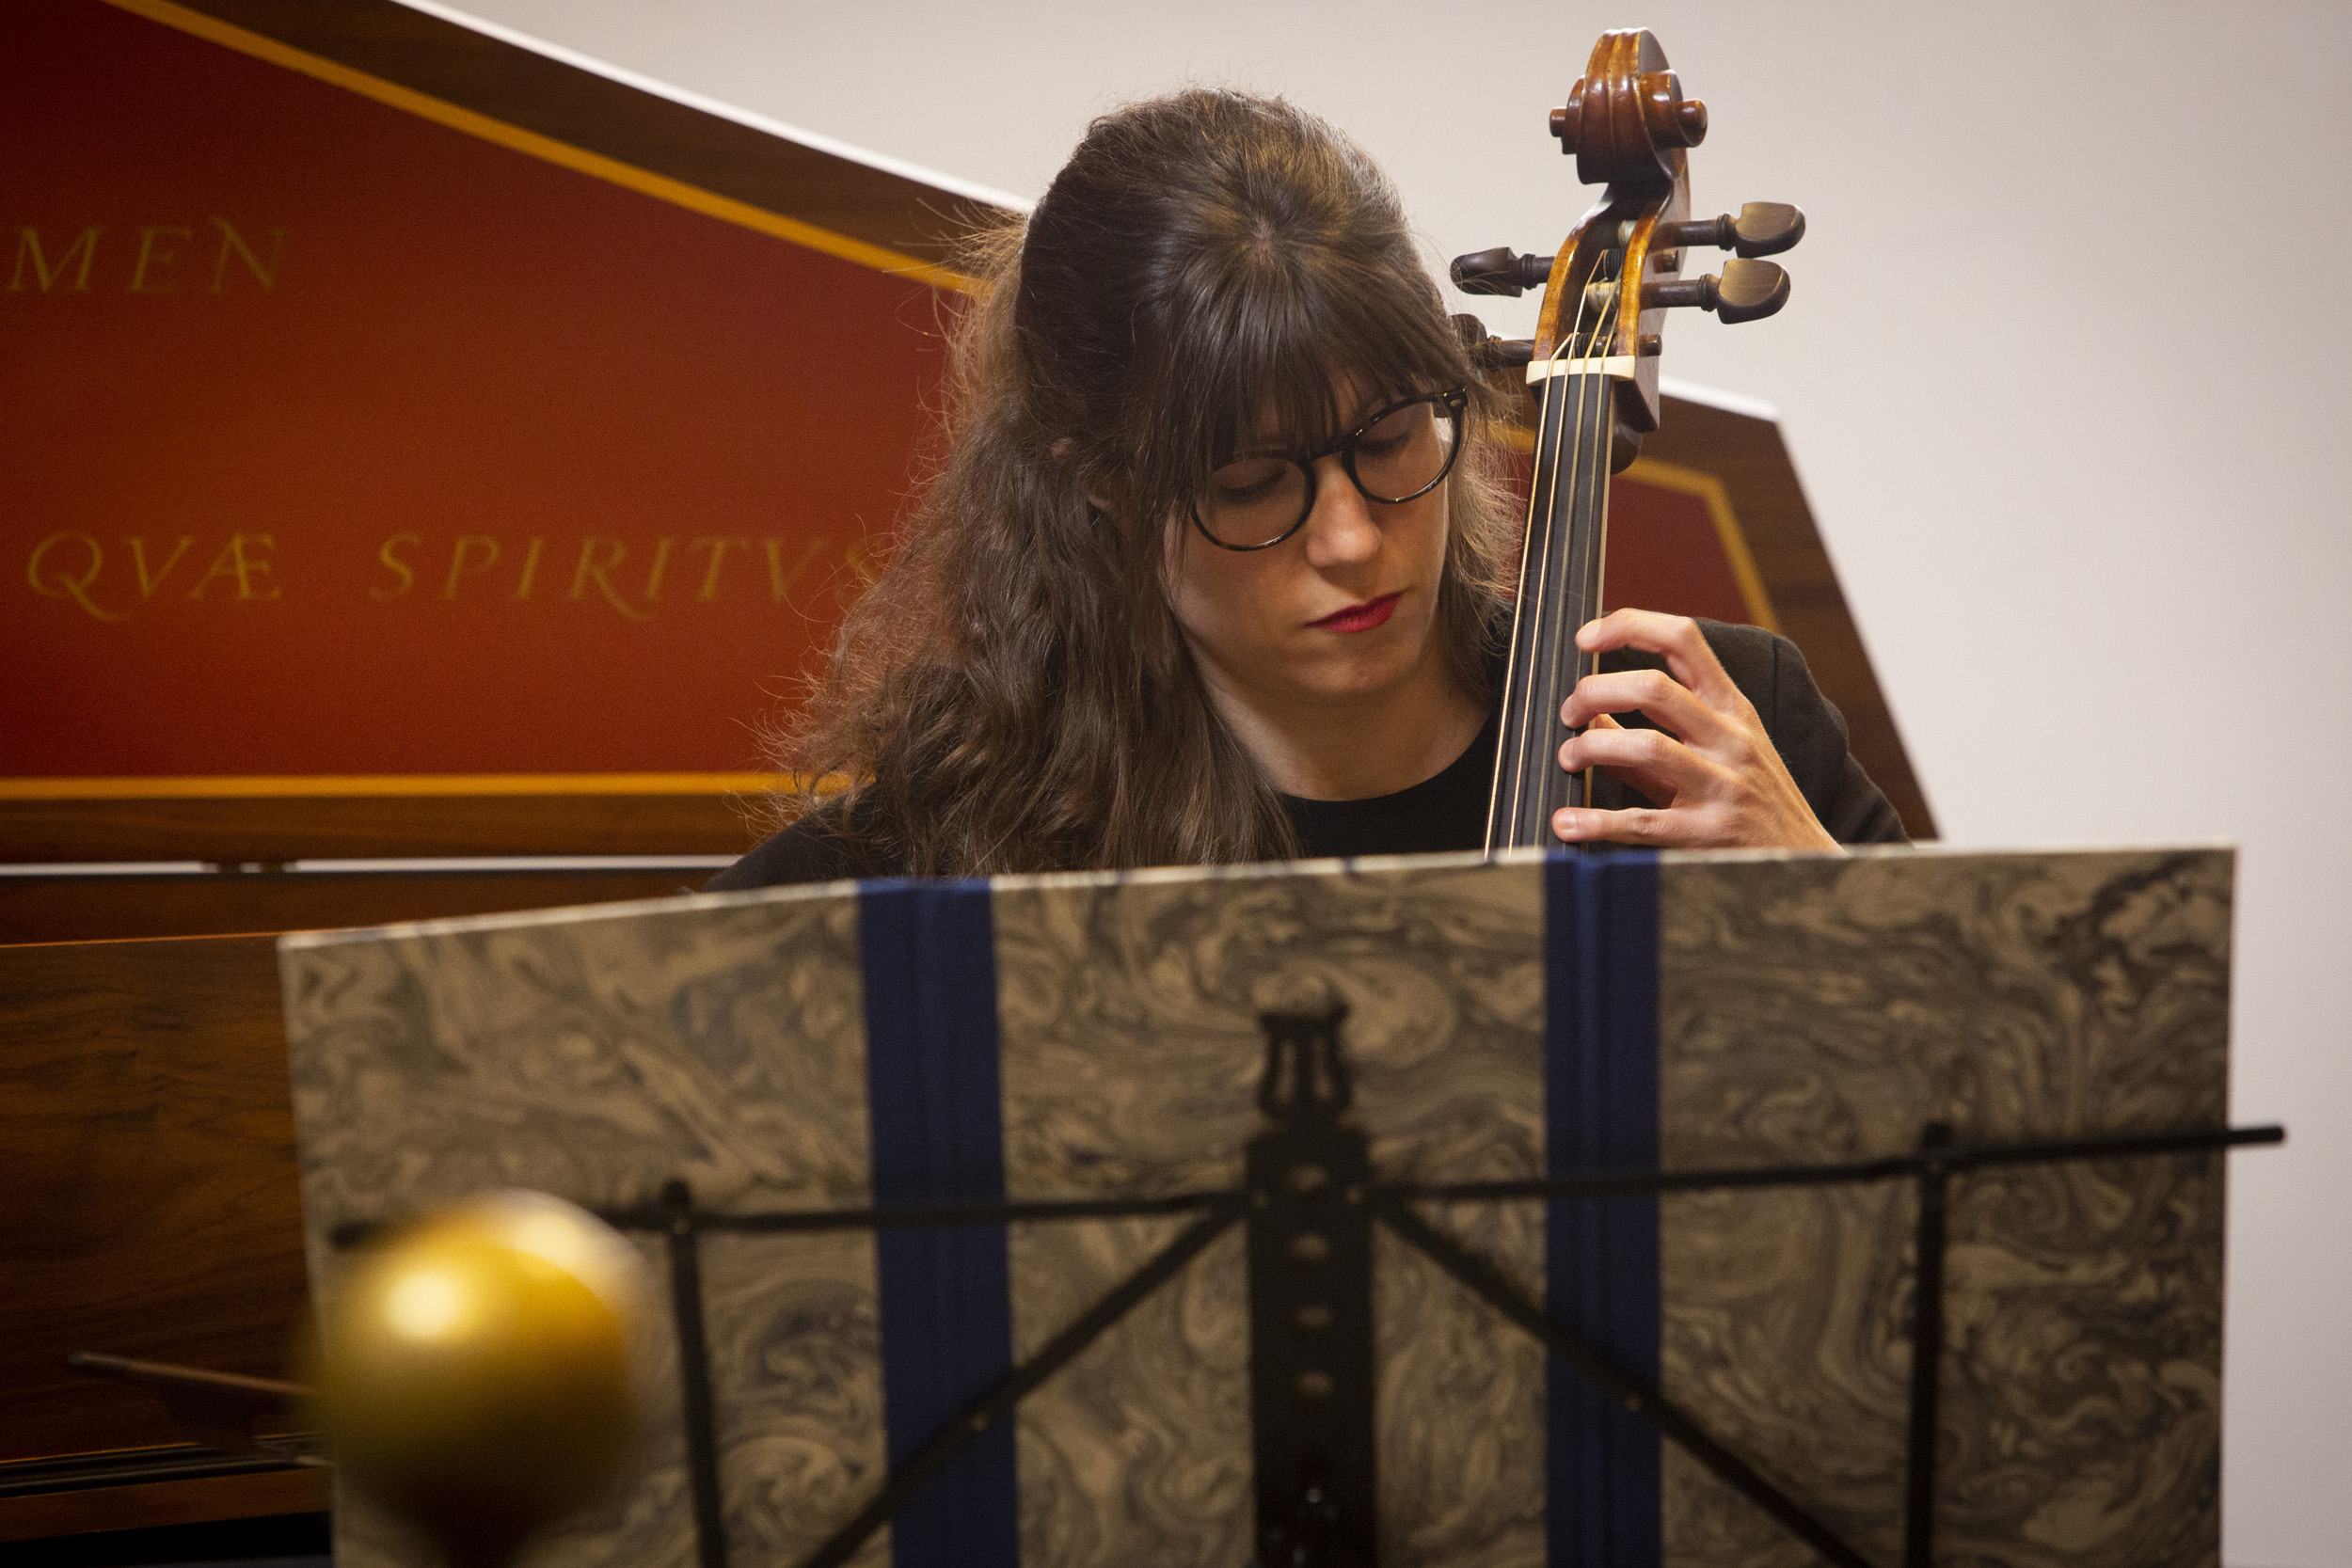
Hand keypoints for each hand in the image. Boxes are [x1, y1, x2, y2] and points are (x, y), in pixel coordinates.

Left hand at [1549, 609, 1840, 851]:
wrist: (1803, 861)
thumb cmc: (1752, 801)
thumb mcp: (1717, 752)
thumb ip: (1655, 731)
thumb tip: (1592, 717)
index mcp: (1731, 708)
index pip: (1684, 641)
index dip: (1631, 626)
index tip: (1586, 637)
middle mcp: (1730, 738)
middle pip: (1654, 687)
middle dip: (1595, 692)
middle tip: (1569, 713)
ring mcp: (1723, 785)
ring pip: (1647, 746)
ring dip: (1591, 748)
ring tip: (1568, 758)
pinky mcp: (1708, 833)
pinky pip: (1643, 821)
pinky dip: (1597, 822)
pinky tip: (1567, 824)